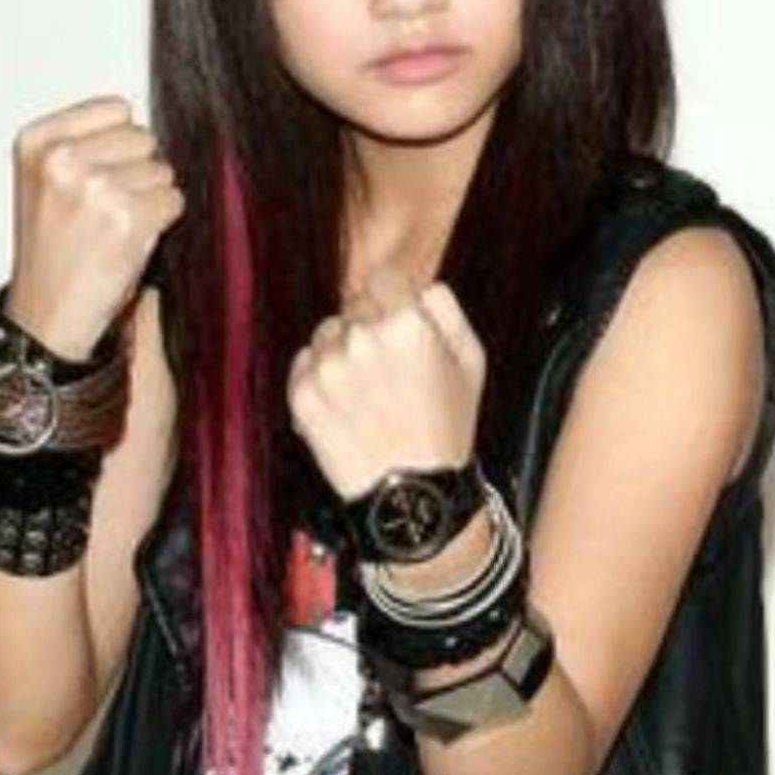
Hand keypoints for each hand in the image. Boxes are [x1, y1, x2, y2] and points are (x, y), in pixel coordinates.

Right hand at [5, 95, 185, 359]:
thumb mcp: (45, 181)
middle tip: (107, 210)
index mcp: (37, 142)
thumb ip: (85, 142)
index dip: (120, 144)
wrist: (48, 315)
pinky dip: (162, 223)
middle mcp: (62, 159)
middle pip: (144, 138)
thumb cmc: (53, 251)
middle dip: (137, 172)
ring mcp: (96, 188)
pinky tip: (131, 242)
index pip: (117, 109)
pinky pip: (174, 201)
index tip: (97, 175)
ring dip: (150, 200)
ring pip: (162, 171)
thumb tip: (145, 122)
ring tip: (115, 228)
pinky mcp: (129, 219)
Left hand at [286, 265, 486, 501]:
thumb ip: (446, 309)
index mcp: (407, 323)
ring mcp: (328, 367)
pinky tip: (344, 408)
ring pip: (326, 335)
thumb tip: (419, 285)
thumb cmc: (448, 427)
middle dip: (367, 330)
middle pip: (354, 308)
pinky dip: (318, 380)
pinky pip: (303, 365)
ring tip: (366, 395)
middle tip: (386, 374)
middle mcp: (362, 337)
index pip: (383, 278)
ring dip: (340, 354)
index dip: (392, 300)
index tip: (395, 326)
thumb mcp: (472, 361)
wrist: (410, 496)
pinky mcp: (302, 395)